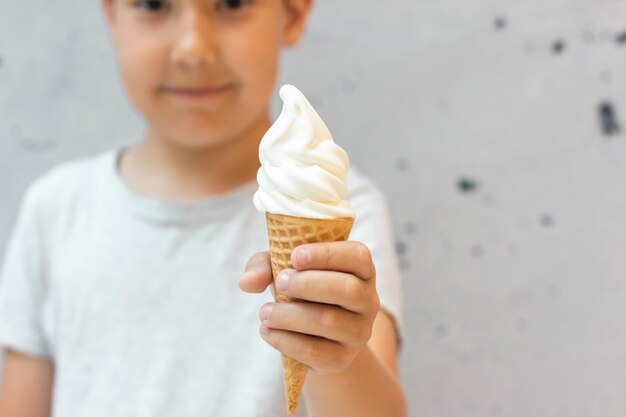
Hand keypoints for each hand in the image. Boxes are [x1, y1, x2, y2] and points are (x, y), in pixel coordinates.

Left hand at [239, 242, 379, 374]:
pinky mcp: (342, 359)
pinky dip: (285, 340)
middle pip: (347, 289)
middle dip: (307, 284)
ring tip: (265, 312)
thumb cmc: (301, 291)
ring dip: (289, 315)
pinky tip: (267, 331)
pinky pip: (315, 351)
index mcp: (361, 269)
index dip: (327, 254)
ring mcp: (359, 332)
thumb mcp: (284, 269)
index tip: (294, 256)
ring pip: (328, 321)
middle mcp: (368, 300)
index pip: (357, 256)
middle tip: (279, 283)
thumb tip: (247, 282)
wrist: (316, 338)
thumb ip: (264, 266)